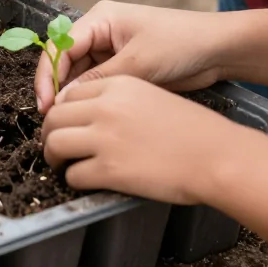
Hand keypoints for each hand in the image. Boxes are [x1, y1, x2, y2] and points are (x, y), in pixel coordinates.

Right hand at [36, 1, 229, 113]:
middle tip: (52, 119)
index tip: (46, 104)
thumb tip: (64, 101)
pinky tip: (85, 116)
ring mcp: (110, 50)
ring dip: (72, 95)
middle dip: (57, 88)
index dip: (49, 75)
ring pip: (77, 74)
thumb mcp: (138, 63)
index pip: (60, 46)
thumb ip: (98, 81)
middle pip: (64, 60)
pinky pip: (95, 82)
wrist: (219, 50)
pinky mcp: (121, 66)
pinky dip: (89, 98)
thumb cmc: (181, 44)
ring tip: (67, 122)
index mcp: (100, 19)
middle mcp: (100, 31)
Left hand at [43, 76, 244, 204]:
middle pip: (55, 117)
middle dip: (49, 133)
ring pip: (55, 143)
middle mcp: (106, 107)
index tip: (63, 123)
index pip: (70, 92)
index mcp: (118, 85)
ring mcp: (106, 138)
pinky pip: (73, 173)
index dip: (62, 110)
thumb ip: (117, 100)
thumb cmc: (192, 129)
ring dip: (54, 156)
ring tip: (62, 164)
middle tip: (55, 146)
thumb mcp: (151, 96)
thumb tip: (87, 115)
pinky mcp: (110, 170)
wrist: (217, 156)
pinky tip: (84, 180)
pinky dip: (73, 179)